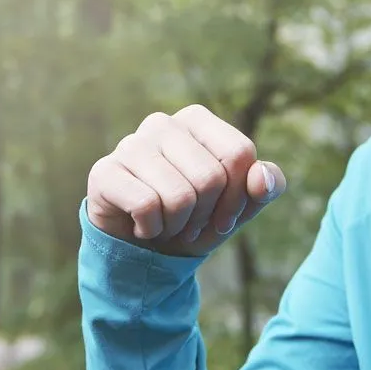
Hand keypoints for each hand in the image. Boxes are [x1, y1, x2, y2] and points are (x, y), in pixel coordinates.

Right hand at [85, 105, 286, 258]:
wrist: (144, 249)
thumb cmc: (195, 219)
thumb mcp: (238, 207)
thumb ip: (265, 187)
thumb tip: (262, 175)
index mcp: (197, 119)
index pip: (240, 153)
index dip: (238, 197)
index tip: (223, 216)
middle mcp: (162, 123)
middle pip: (211, 177)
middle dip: (205, 215)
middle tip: (190, 223)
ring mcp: (130, 144)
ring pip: (179, 195)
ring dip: (178, 225)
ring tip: (167, 224)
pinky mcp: (105, 172)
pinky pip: (147, 205)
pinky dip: (151, 229)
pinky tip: (142, 226)